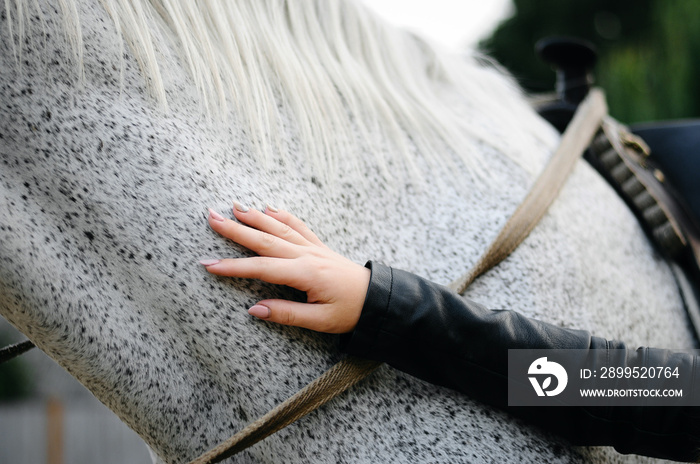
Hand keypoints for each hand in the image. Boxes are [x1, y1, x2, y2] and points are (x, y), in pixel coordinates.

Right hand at [200, 203, 369, 333]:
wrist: (379, 299)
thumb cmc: (351, 311)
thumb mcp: (320, 321)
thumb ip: (286, 314)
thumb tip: (254, 309)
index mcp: (305, 273)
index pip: (262, 268)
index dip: (233, 267)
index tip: (209, 264)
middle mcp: (307, 255)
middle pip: (265, 239)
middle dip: (236, 230)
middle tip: (212, 217)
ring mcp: (314, 248)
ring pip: (280, 228)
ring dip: (256, 217)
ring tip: (234, 207)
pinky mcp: (320, 247)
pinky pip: (298, 227)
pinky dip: (283, 215)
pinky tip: (270, 208)